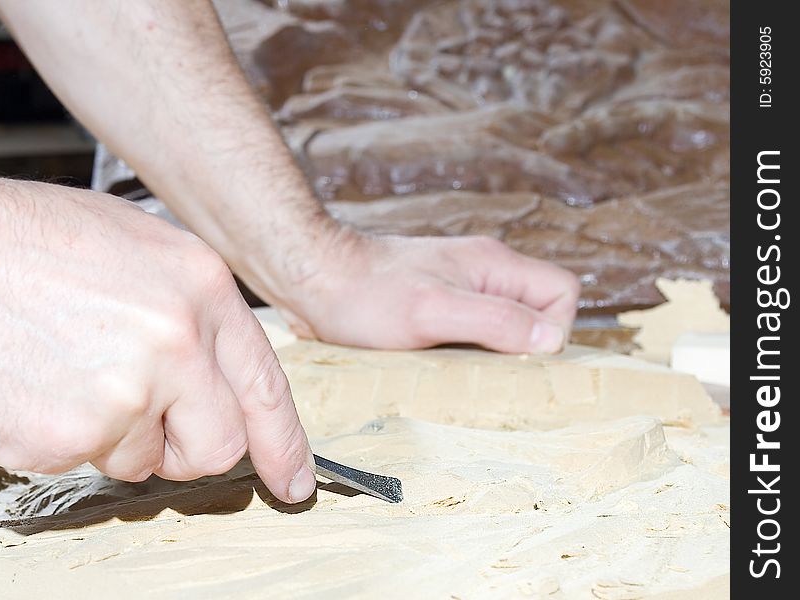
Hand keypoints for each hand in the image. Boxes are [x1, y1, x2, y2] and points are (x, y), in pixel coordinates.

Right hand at [0, 175, 315, 502]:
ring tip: (70, 376)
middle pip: (220, 445)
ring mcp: (125, 394)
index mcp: (201, 290)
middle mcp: (176, 344)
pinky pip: (89, 462)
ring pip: (146, 461)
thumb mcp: (140, 248)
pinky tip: (40, 387)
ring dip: (118, 437)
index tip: (293, 480)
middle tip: (151, 426)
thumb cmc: (29, 245)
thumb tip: (218, 374)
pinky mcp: (70, 436)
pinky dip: (69, 438)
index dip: (285, 443)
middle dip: (190, 450)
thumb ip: (192, 314)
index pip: (267, 386)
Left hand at [279, 231, 579, 352]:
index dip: (553, 330)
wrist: (312, 280)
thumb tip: (551, 341)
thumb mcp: (433, 311)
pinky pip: (472, 337)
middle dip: (523, 351)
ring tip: (459, 378)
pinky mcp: (435, 311)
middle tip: (487, 377)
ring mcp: (460, 292)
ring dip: (491, 359)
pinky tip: (439, 374)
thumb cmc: (366, 294)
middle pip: (537, 315)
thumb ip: (496, 320)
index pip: (562, 293)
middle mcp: (484, 275)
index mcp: (494, 265)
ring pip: (504, 330)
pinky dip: (464, 359)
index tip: (515, 358)